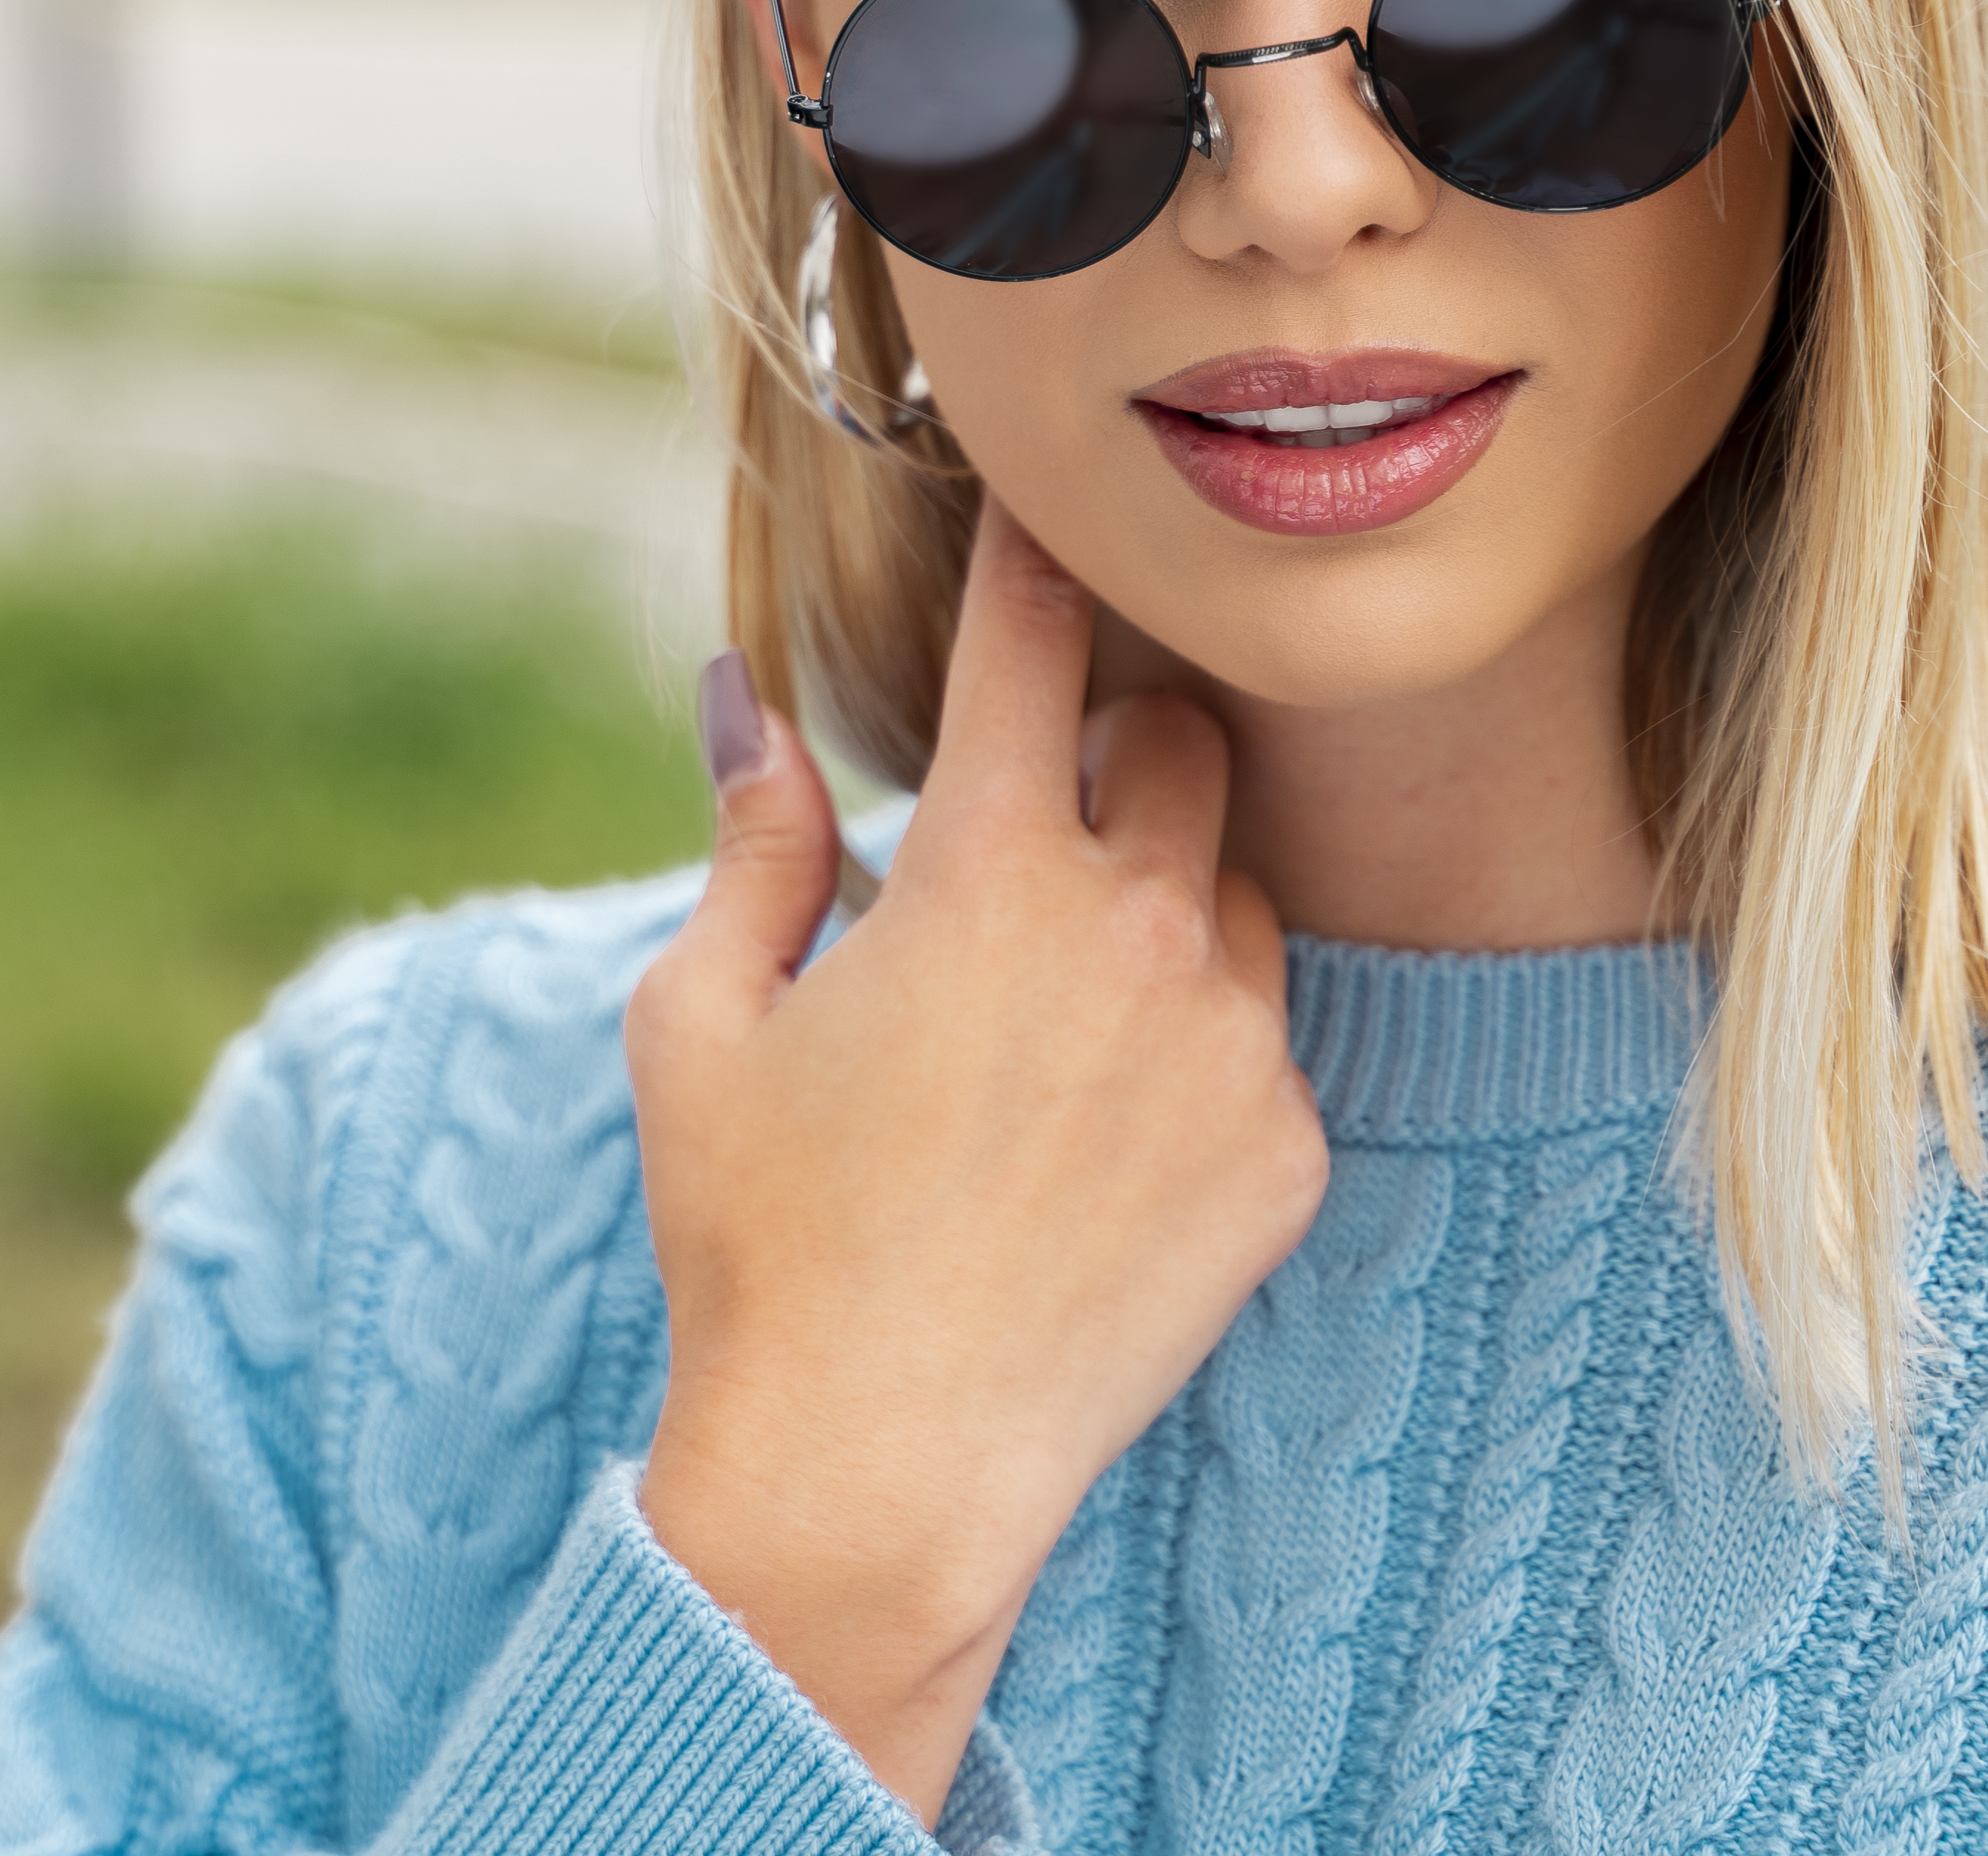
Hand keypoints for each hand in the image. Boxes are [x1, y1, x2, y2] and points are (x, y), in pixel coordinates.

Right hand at [626, 500, 1326, 1819]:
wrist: (879, 1469)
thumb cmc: (759, 1238)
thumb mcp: (700, 1019)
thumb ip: (752, 839)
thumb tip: (738, 696)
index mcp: (985, 873)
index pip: (1026, 645)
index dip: (1028, 564)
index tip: (1039, 517)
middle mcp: (1136, 932)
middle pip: (1179, 741)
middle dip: (1110, 745)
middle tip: (1022, 825)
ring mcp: (1231, 1046)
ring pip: (1230, 888)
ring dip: (1159, 899)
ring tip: (1051, 1011)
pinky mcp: (1287, 1155)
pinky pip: (1262, 1036)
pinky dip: (1192, 1046)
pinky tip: (1094, 1132)